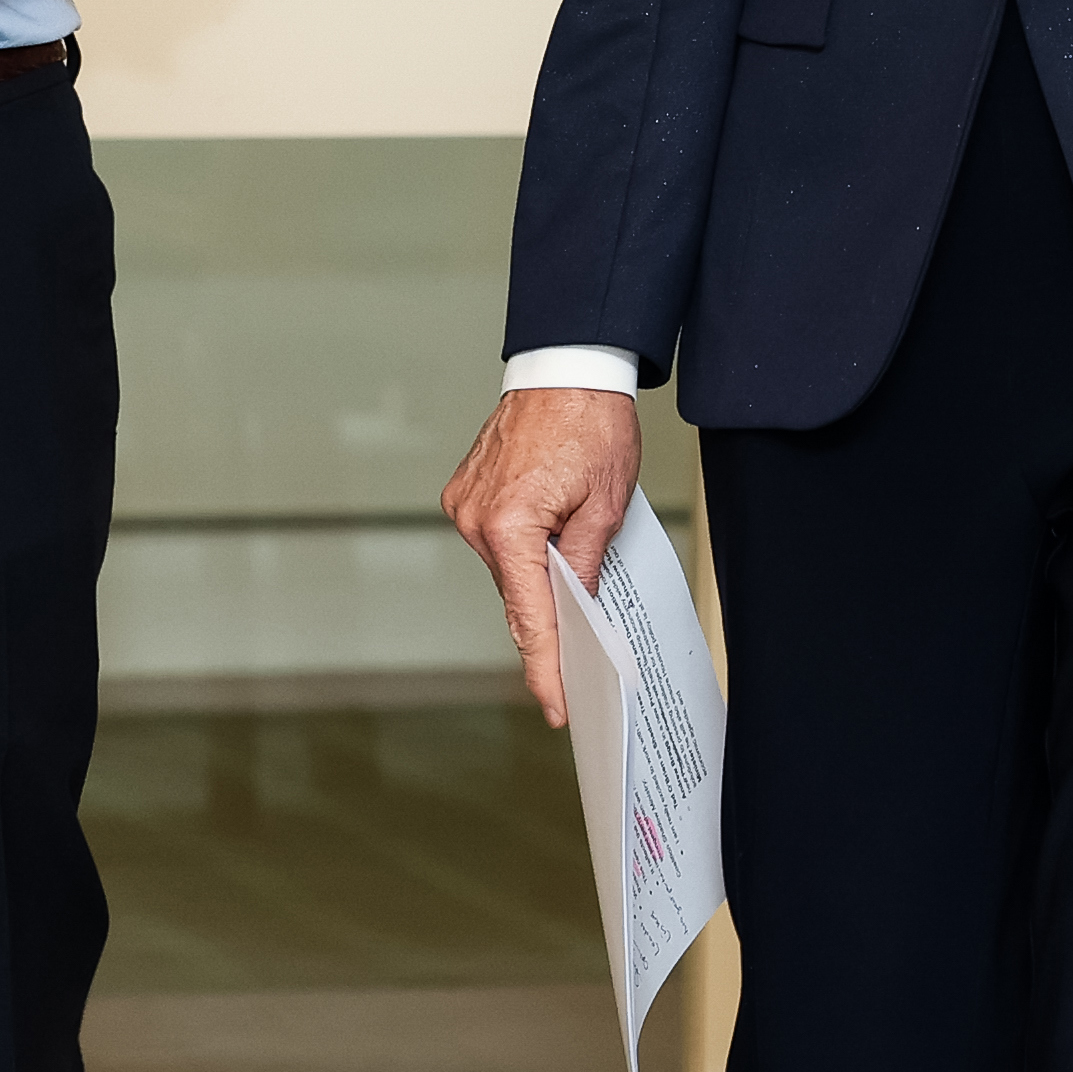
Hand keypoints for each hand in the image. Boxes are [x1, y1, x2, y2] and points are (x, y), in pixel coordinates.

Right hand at [440, 388, 644, 727]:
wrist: (568, 364)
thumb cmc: (592, 422)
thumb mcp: (607, 505)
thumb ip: (585, 566)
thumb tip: (577, 612)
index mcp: (510, 525)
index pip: (530, 618)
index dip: (546, 668)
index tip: (556, 706)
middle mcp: (476, 518)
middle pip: (516, 595)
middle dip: (550, 620)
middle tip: (583, 655)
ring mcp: (465, 504)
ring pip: (508, 569)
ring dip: (537, 577)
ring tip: (576, 573)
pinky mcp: (465, 492)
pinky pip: (497, 540)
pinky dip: (523, 550)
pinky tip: (550, 544)